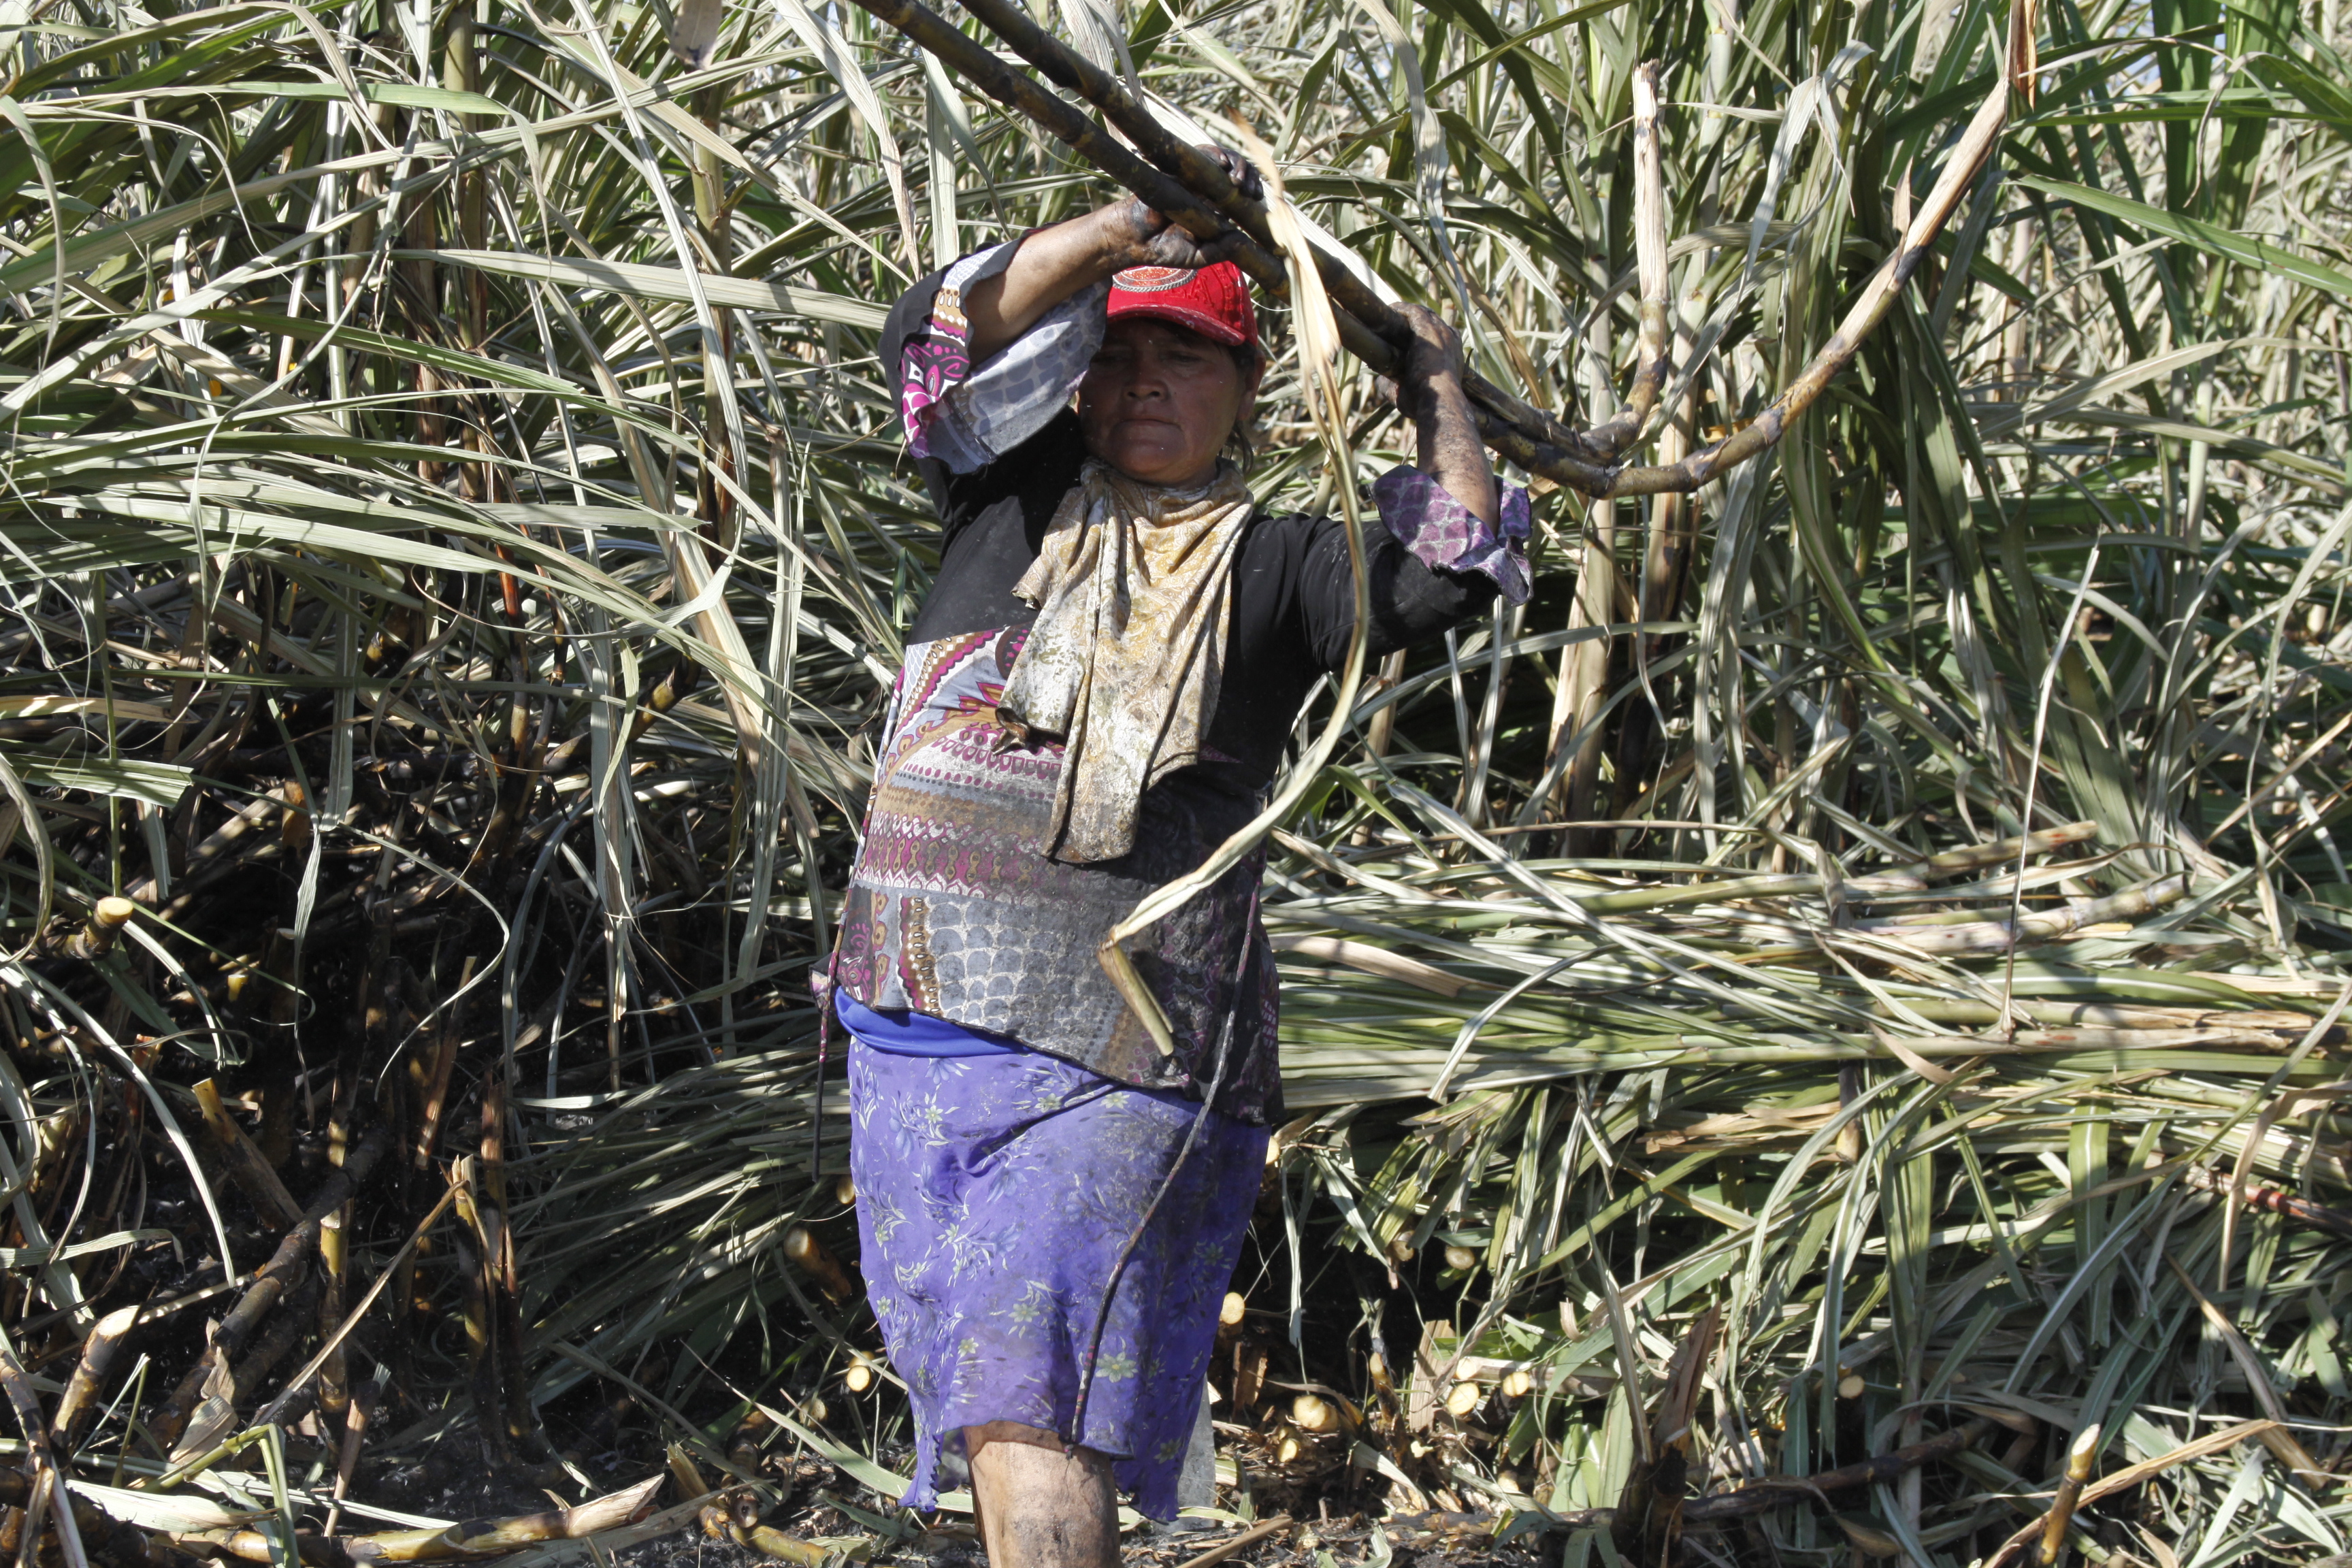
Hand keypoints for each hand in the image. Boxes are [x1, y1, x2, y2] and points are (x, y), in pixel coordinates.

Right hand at [1107, 144, 1261, 268]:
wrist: (1135, 239)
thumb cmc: (1166, 249)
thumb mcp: (1197, 256)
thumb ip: (1219, 250)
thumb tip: (1241, 239)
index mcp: (1218, 211)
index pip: (1244, 196)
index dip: (1254, 194)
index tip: (1257, 204)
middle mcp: (1210, 192)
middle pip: (1238, 174)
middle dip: (1251, 177)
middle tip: (1252, 192)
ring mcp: (1196, 179)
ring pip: (1225, 160)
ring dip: (1238, 165)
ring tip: (1239, 181)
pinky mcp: (1181, 169)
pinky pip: (1202, 154)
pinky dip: (1216, 154)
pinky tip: (1223, 164)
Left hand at [1391, 302, 1464, 414]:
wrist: (1439, 401)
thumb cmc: (1427, 403)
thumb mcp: (1411, 394)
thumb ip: (1396, 385)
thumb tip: (1380, 381)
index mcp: (1453, 354)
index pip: (1441, 335)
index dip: (1425, 334)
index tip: (1408, 337)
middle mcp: (1450, 339)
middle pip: (1431, 320)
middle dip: (1414, 320)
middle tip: (1395, 324)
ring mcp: (1440, 331)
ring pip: (1422, 313)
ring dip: (1405, 312)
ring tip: (1389, 314)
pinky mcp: (1427, 328)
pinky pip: (1412, 311)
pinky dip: (1400, 309)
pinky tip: (1388, 310)